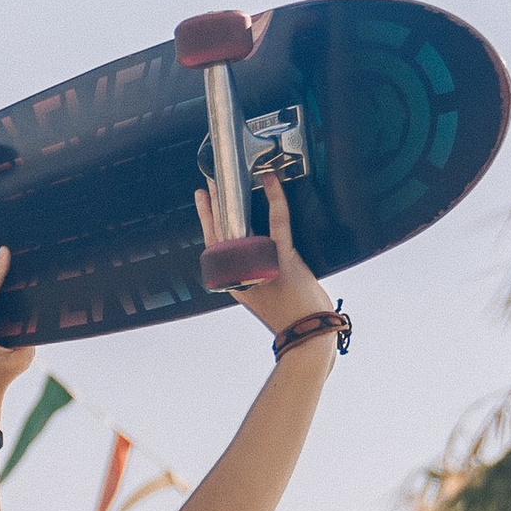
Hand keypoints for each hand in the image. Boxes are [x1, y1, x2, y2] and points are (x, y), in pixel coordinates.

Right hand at [193, 174, 328, 340]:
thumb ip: (254, 270)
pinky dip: (275, 199)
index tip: (204, 199)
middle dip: (216, 202)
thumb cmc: (289, 314)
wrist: (306, 333)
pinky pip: (277, 222)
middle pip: (222, 230)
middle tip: (212, 180)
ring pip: (242, 223)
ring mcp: (259, 263)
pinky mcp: (282, 257)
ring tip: (232, 177)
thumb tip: (256, 247)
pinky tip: (270, 182)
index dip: (208, 218)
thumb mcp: (262, 293)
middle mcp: (240, 271)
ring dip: (236, 197)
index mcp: (232, 280)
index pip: (215, 243)